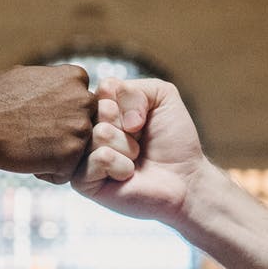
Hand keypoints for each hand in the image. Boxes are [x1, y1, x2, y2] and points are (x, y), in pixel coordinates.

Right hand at [0, 65, 94, 183]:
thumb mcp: (30, 75)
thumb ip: (56, 82)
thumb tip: (66, 85)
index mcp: (76, 77)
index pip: (81, 104)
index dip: (59, 114)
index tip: (36, 115)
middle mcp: (85, 100)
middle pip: (83, 127)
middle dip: (63, 134)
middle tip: (32, 133)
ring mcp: (80, 128)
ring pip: (77, 151)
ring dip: (56, 155)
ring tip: (28, 146)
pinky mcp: (71, 155)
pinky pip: (66, 173)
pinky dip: (48, 173)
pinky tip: (27, 160)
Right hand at [72, 78, 207, 223]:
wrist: (184, 178)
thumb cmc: (172, 140)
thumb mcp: (162, 97)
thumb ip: (133, 88)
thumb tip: (110, 110)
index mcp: (101, 106)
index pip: (105, 87)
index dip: (131, 102)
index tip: (141, 119)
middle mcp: (88, 128)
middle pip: (100, 108)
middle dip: (128, 124)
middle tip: (139, 140)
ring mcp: (83, 154)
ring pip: (101, 133)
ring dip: (128, 146)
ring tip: (135, 158)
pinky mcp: (83, 181)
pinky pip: (101, 158)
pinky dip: (122, 165)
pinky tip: (128, 174)